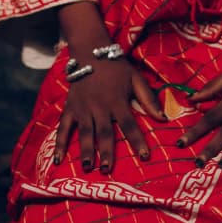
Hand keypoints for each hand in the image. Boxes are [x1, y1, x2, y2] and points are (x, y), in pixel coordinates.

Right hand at [55, 58, 163, 172]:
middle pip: (104, 132)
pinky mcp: (70, 108)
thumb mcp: (136, 79)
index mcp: (118, 101)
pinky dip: (59, 143)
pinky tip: (57, 159)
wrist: (90, 52)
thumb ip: (148, 99)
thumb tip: (163, 119)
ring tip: (87, 167)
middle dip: (106, 152)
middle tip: (107, 170)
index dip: (137, 141)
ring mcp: (83, 108)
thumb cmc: (116, 68)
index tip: (144, 156)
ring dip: (85, 150)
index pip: (129, 125)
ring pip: (84, 132)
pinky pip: (63, 127)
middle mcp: (99, 107)